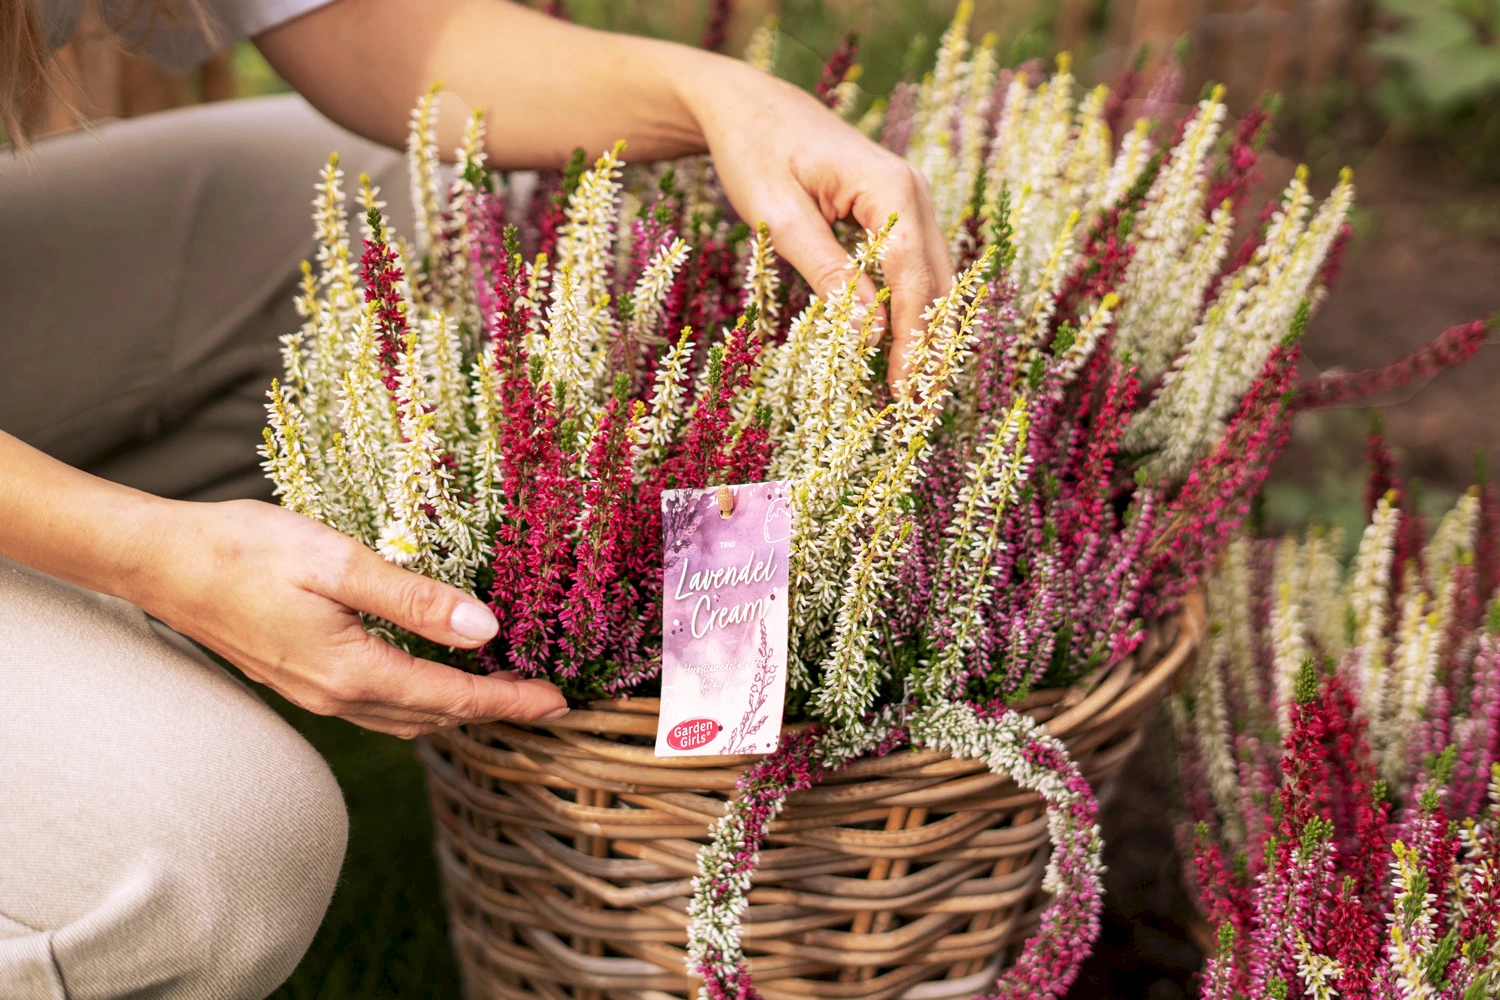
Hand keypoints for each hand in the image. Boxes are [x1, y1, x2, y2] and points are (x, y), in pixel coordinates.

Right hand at [134, 499, 567, 737]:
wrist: (160, 564)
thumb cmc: (244, 550)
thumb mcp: (337, 561)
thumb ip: (413, 598)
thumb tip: (484, 628)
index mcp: (352, 670)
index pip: (453, 698)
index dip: (511, 702)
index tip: (560, 703)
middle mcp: (336, 696)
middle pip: (435, 718)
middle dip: (494, 713)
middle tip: (546, 701)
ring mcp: (315, 694)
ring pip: (406, 719)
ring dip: (457, 711)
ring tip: (503, 694)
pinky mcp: (301, 681)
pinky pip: (378, 707)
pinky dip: (420, 701)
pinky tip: (433, 678)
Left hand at [679, 56, 954, 382]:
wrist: (750, 107)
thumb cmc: (756, 152)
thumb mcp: (780, 215)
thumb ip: (827, 271)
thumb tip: (869, 331)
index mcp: (890, 188)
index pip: (913, 279)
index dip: (911, 340)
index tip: (904, 392)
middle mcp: (914, 194)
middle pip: (937, 285)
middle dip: (930, 350)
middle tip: (920, 412)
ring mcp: (910, 204)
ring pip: (933, 282)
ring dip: (926, 338)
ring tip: (917, 396)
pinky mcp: (896, 216)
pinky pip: (914, 273)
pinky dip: (911, 314)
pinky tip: (902, 355)